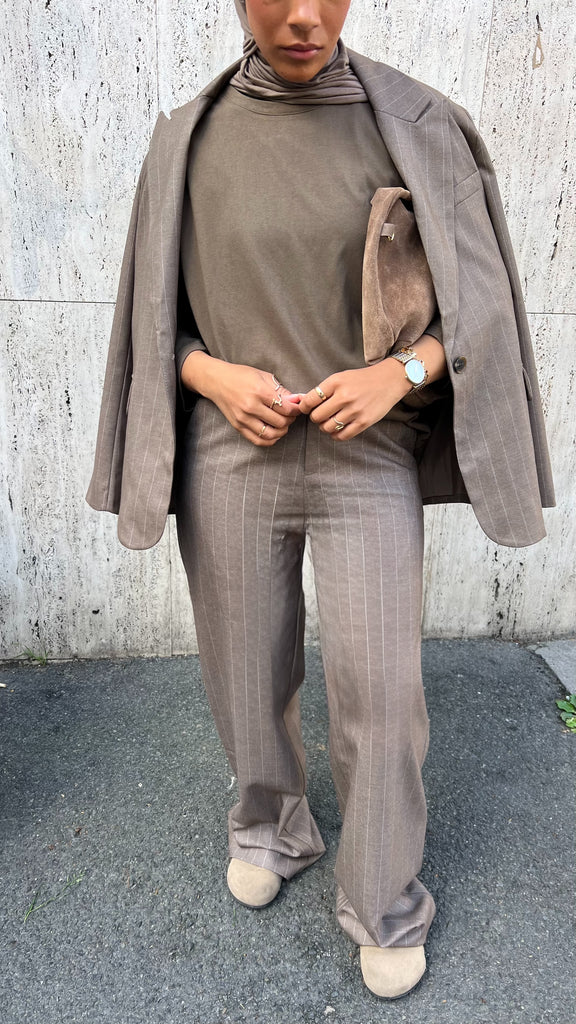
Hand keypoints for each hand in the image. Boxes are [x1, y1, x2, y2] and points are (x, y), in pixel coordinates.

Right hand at [181, 352, 299, 445]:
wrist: (216, 381)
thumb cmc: (241, 375)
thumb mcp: (263, 376)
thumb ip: (281, 389)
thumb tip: (296, 400)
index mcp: (258, 391)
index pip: (285, 408)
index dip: (296, 409)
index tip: (297, 407)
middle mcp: (250, 407)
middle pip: (280, 422)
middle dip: (290, 420)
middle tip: (291, 414)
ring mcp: (243, 419)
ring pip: (271, 434)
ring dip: (282, 431)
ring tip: (283, 424)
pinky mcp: (238, 426)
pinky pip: (258, 440)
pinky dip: (270, 440)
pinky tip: (274, 433)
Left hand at [298, 361, 410, 439]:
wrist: (389, 381)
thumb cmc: (362, 379)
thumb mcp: (341, 377)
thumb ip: (323, 389)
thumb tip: (302, 402)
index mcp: (336, 382)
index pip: (309, 400)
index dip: (303, 407)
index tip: (306, 409)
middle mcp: (344, 396)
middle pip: (316, 416)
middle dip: (315, 418)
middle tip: (320, 415)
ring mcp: (355, 410)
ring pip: (327, 427)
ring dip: (325, 427)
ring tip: (329, 422)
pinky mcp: (364, 422)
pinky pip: (342, 436)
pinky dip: (336, 435)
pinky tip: (338, 429)